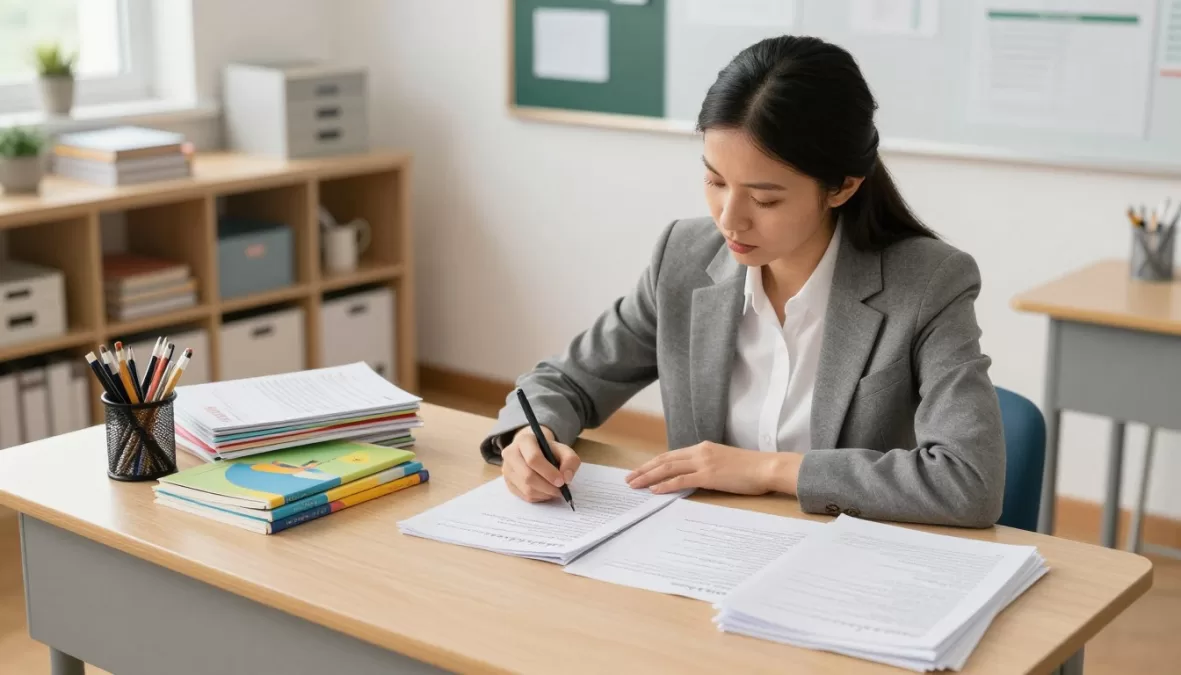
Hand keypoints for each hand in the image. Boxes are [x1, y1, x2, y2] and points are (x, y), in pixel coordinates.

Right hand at [501, 425, 580, 502]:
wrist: (534, 451)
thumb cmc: (549, 451)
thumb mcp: (563, 450)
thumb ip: (570, 460)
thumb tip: (566, 478)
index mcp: (524, 441)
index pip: (533, 459)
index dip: (549, 472)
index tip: (562, 481)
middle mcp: (510, 454)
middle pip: (528, 476)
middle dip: (548, 486)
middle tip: (561, 490)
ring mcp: (507, 470)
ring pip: (526, 489)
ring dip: (545, 494)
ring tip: (555, 491)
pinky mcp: (508, 483)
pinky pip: (524, 496)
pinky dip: (539, 497)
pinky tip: (546, 491)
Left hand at [626, 442, 801, 495]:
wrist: (767, 467)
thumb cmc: (750, 468)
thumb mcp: (724, 462)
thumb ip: (707, 466)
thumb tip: (693, 477)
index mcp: (703, 448)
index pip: (671, 455)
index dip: (653, 463)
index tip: (639, 470)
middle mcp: (700, 452)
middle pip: (664, 459)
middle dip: (644, 469)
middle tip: (628, 478)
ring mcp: (704, 462)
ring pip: (668, 468)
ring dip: (648, 477)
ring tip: (634, 484)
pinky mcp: (709, 475)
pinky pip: (681, 479)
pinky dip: (665, 484)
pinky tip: (654, 490)